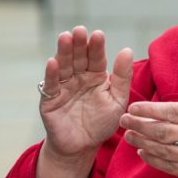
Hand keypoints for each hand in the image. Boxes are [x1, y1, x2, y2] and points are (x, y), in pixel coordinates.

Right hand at [39, 26, 132, 160]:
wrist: (82, 147)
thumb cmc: (101, 123)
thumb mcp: (117, 100)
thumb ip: (122, 77)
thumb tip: (127, 50)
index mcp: (95, 75)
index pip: (96, 58)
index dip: (96, 47)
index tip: (98, 34)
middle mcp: (77, 77)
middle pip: (77, 57)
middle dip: (78, 44)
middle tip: (79, 30)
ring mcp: (63, 86)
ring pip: (63, 66)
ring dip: (63, 52)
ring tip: (65, 37)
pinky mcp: (50, 98)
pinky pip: (51, 84)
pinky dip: (51, 74)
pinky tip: (52, 62)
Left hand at [118, 51, 177, 177]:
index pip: (174, 111)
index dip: (151, 109)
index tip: (133, 106)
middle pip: (163, 130)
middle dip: (140, 125)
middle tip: (122, 120)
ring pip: (163, 149)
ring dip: (143, 142)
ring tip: (127, 136)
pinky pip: (171, 166)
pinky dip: (155, 160)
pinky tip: (143, 153)